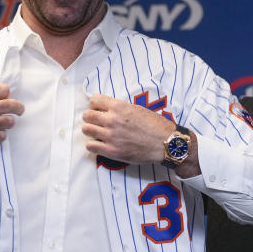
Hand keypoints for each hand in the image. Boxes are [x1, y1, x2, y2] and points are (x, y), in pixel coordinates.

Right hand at [0, 83, 23, 163]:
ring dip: (9, 122)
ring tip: (6, 123)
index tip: (5, 96)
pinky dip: (1, 135)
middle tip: (19, 110)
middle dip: (18, 107)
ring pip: (8, 122)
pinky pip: (1, 136)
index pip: (2, 89)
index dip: (5, 92)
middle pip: (11, 105)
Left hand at [81, 94, 199, 175]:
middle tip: (97, 122)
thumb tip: (107, 109)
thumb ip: (120, 108)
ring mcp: (111, 136)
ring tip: (98, 133)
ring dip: (91, 130)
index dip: (95, 105)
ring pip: (86, 130)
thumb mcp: (138, 109)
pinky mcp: (112, 151)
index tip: (98, 110)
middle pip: (87, 115)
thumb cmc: (155, 126)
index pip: (94, 100)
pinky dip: (93, 145)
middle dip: (90, 118)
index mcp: (119, 107)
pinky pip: (90, 146)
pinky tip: (101, 144)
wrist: (166, 143)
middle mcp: (112, 120)